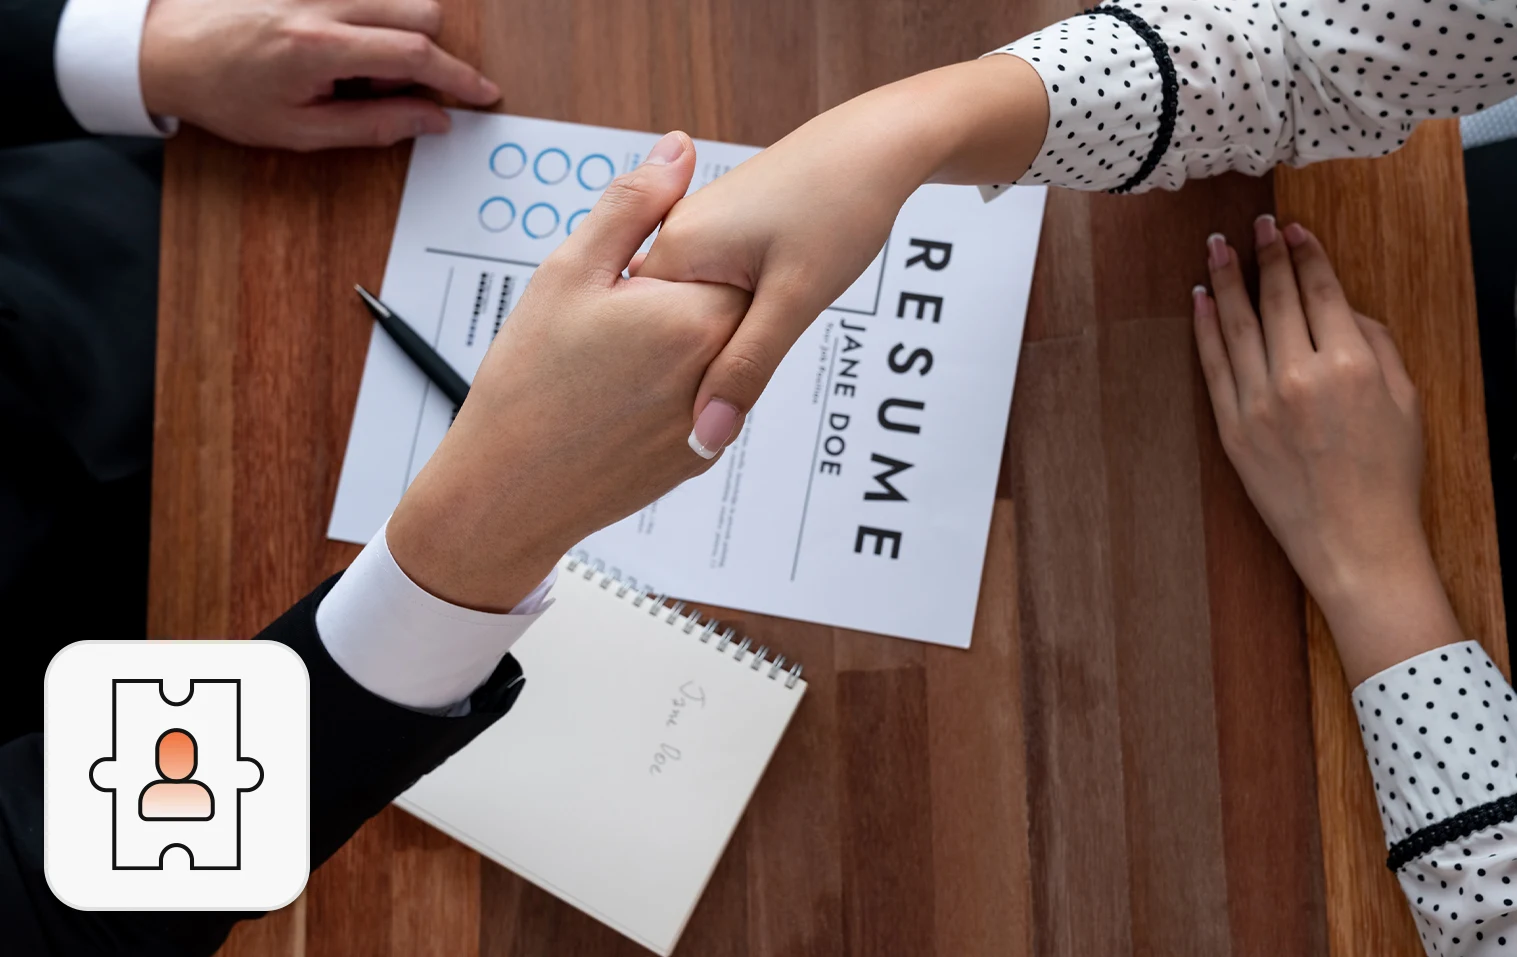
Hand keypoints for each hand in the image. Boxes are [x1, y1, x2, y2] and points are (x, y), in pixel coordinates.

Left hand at [139, 0, 501, 149]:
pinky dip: (374, 19)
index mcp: (318, 48)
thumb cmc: (227, 94)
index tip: (482, 93)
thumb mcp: (302, 131)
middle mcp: (322, 2)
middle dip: (426, 54)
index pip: (415, 54)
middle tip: (387, 87)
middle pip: (420, 12)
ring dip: (399, 34)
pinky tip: (342, 45)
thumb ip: (376, 126)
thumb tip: (433, 120)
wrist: (169, 50)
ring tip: (355, 66)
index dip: (459, 77)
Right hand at [386, 132, 749, 610]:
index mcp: (698, 319)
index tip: (634, 274)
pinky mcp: (699, 455)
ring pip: (715, 354)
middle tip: (615, 318)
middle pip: (729, 305)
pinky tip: (617, 396)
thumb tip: (677, 150)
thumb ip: (633, 204)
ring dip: (677, 344)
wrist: (507, 492)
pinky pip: (701, 399)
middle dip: (682, 298)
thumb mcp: (570, 272)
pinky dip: (668, 388)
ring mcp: (715, 422)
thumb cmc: (528, 385)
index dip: (679, 255)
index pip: (731, 255)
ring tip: (610, 359)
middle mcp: (721, 373)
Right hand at [636, 55, 1047, 455]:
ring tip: (757, 345)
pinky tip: (766, 314)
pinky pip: (709, 291)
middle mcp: (674, 237)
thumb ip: (747, 368)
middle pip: (665, 331)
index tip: (698, 411)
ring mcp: (697, 231)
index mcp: (673, 251)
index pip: (643, 343)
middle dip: (697, 366)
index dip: (674, 386)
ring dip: (717, 342)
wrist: (879, 143)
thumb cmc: (841, 206)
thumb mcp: (794, 299)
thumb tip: (706, 436)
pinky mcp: (722, 231)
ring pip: (689, 314)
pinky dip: (732, 314)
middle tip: (737, 385)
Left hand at [1195, 215, 1461, 684]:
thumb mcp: (1406, 400)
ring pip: (1237, 325)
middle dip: (1264, 255)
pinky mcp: (1231, 429)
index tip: (1292, 229)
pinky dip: (1204, 329)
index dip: (1305, 254)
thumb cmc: (1388, 475)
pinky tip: (1198, 300)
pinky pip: (1213, 366)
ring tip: (1215, 247)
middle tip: (1254, 225)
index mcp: (1350, 364)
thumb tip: (1344, 308)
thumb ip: (1377, 344)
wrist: (1354, 542)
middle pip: (1276, 299)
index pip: (1320, 291)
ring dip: (1224, 280)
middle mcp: (1300, 376)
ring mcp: (1259, 403)